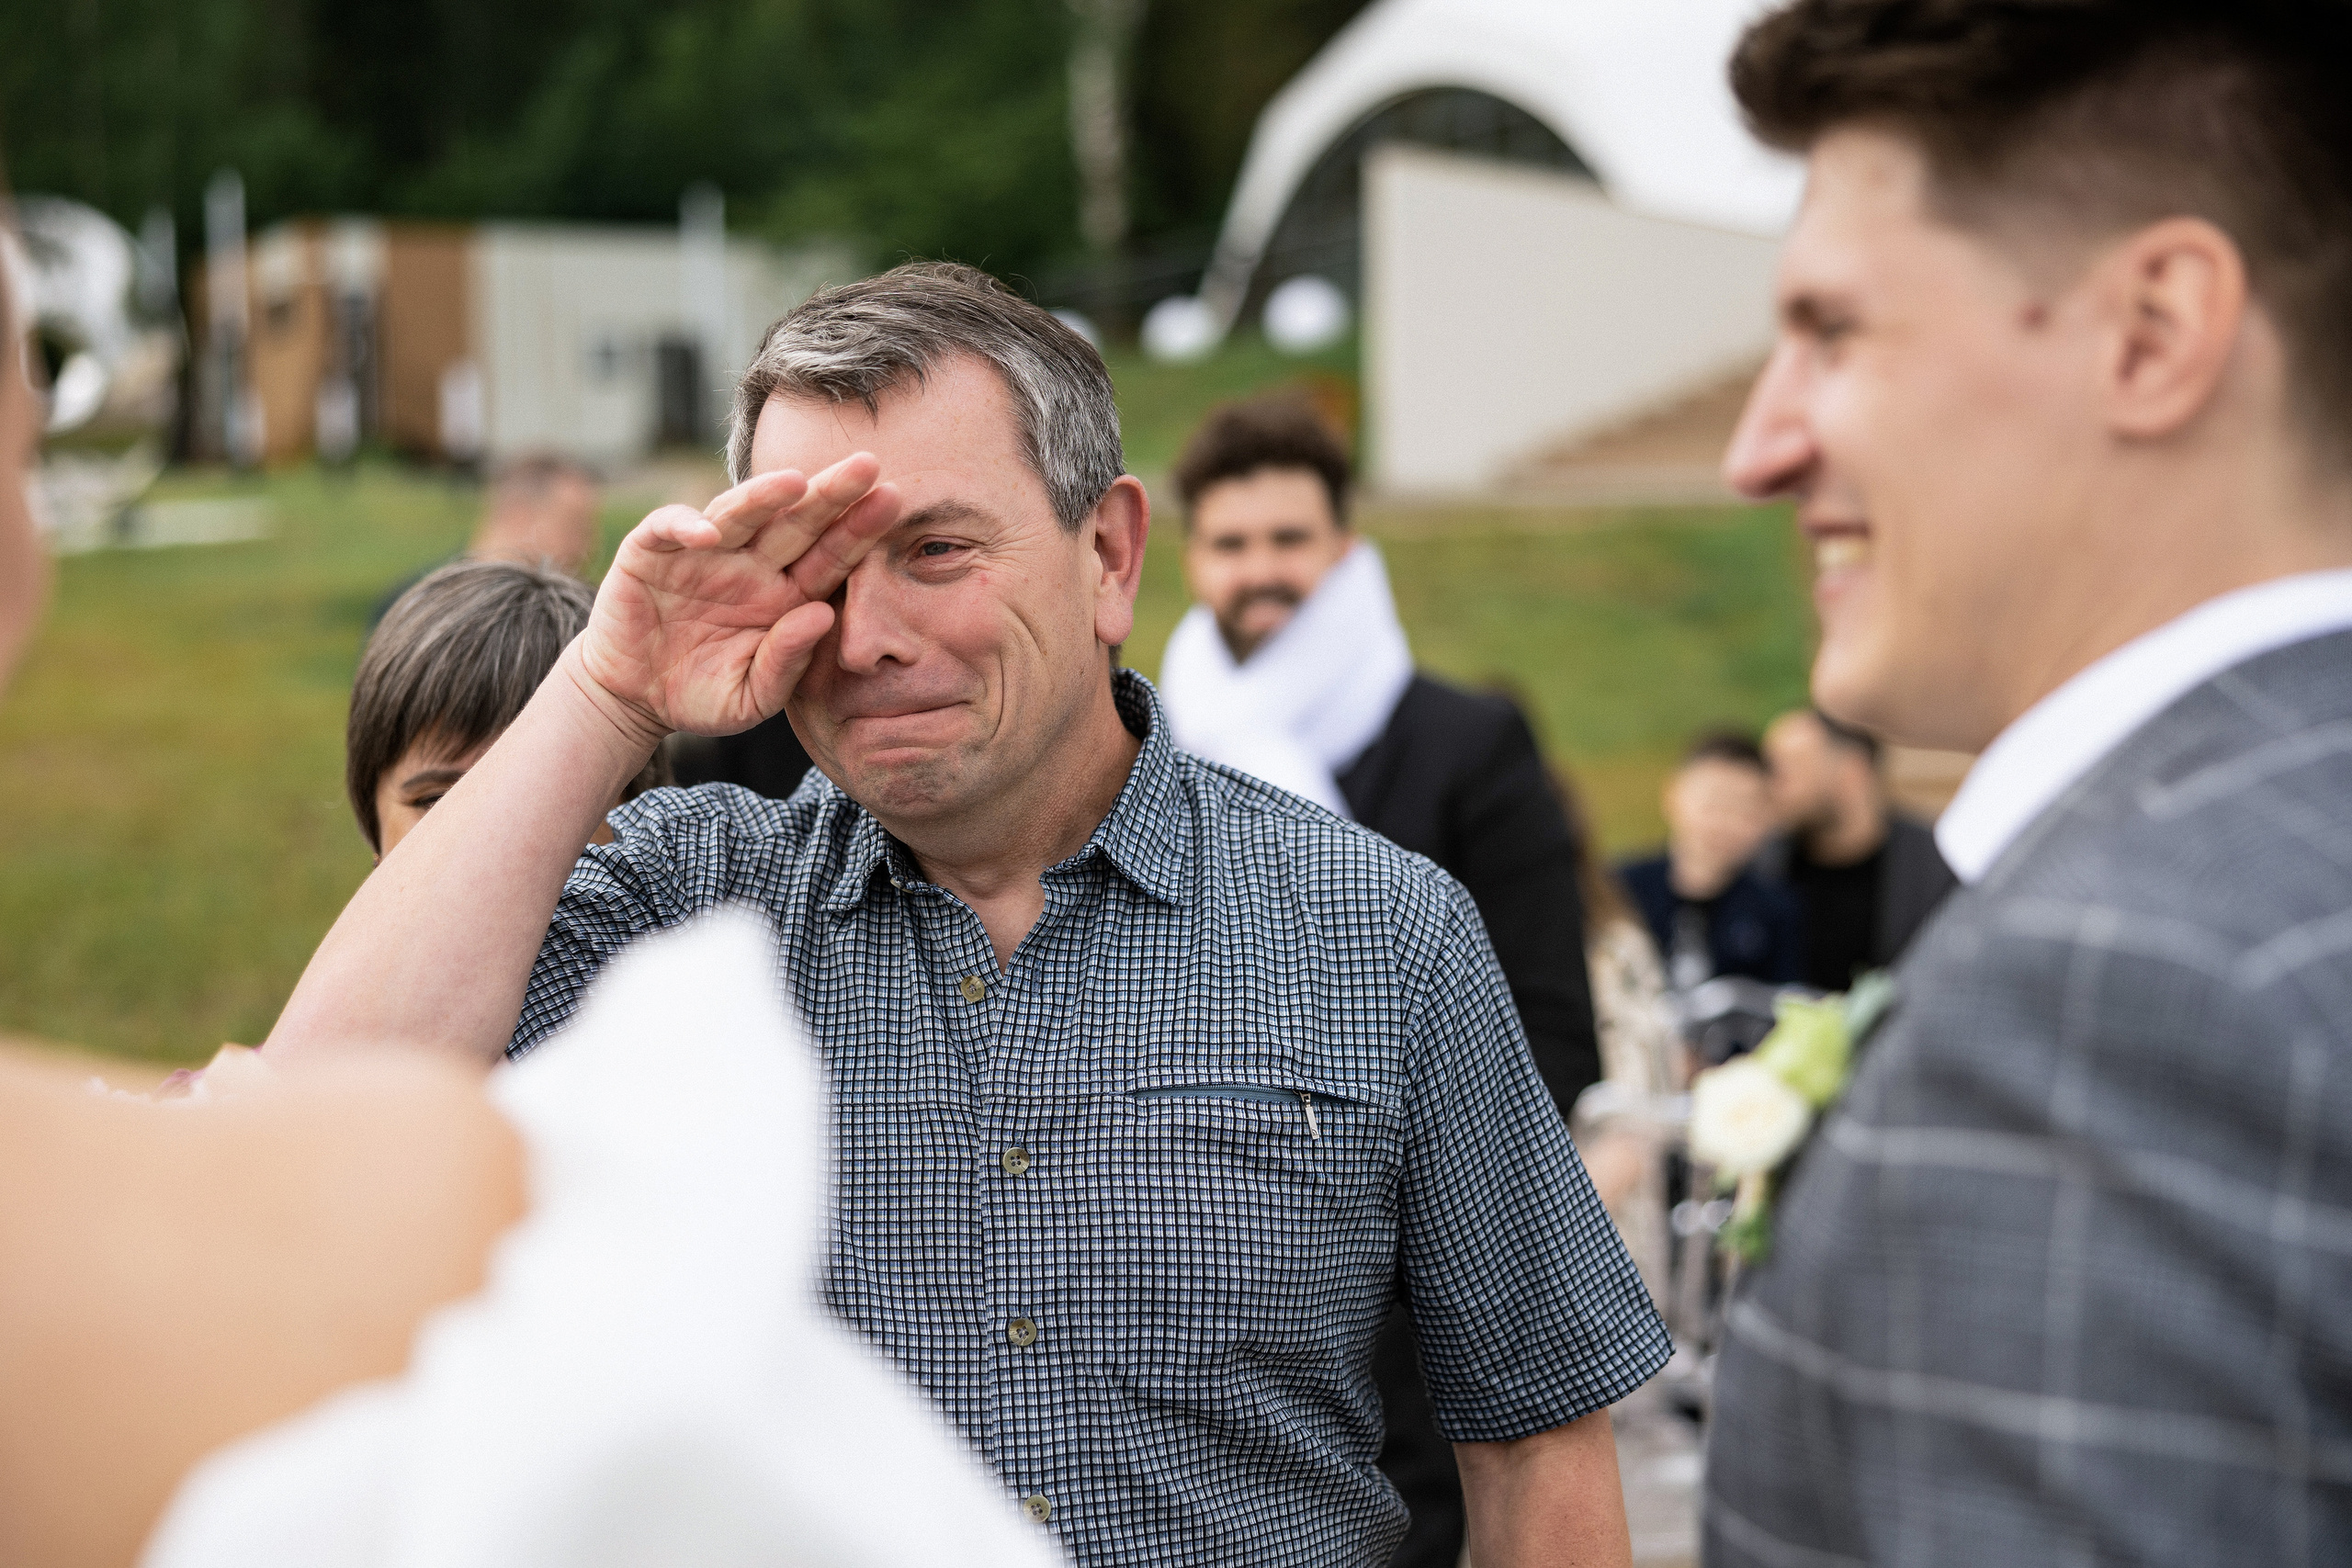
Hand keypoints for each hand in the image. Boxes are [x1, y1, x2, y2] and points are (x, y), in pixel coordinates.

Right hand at [574, 454, 900, 743]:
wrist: (635, 698)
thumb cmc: (703, 695)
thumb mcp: (752, 696)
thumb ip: (788, 662)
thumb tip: (821, 615)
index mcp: (787, 595)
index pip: (831, 557)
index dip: (860, 530)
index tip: (894, 502)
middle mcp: (751, 564)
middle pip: (796, 522)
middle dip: (830, 493)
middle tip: (868, 465)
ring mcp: (704, 553)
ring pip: (739, 514)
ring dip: (763, 496)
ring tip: (794, 481)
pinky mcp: (651, 550)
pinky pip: (670, 528)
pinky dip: (686, 526)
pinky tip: (707, 533)